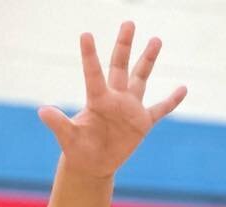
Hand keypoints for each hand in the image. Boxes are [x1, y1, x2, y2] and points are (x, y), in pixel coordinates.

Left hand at [38, 23, 186, 178]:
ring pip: (141, 78)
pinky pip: (160, 109)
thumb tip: (42, 112)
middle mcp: (115, 98)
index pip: (94, 73)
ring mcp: (130, 108)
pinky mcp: (142, 122)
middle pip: (120, 65)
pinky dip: (172, 100)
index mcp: (97, 99)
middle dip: (124, 44)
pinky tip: (183, 88)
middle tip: (129, 22)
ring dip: (148, 60)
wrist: (93, 163)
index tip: (85, 35)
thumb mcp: (68, 138)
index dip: (89, 56)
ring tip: (156, 39)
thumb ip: (58, 123)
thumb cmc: (78, 149)